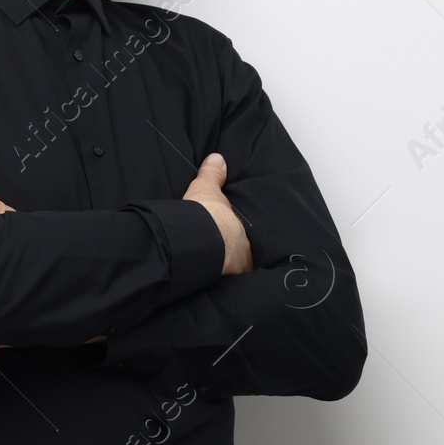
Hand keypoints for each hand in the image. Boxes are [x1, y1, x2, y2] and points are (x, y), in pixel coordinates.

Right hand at [182, 153, 251, 274]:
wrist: (197, 236)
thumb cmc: (204, 214)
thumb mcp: (207, 189)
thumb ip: (212, 175)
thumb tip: (217, 158)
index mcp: (242, 230)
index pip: (246, 237)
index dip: (239, 239)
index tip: (233, 241)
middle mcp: (245, 251)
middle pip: (244, 256)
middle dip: (238, 258)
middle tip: (227, 259)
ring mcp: (237, 268)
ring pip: (237, 272)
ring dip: (230, 272)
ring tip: (220, 274)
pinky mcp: (225, 282)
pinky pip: (225, 284)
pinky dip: (220, 284)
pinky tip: (213, 286)